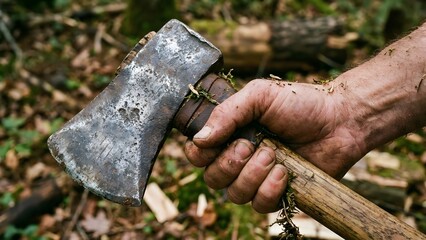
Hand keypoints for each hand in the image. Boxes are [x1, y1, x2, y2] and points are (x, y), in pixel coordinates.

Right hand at [184, 78, 365, 212]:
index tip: (217, 143)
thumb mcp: (259, 96)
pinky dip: (269, 190)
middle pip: (213, 178)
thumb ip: (227, 113)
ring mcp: (258, 177)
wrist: (339, 120)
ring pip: (235, 195)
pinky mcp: (277, 193)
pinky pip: (259, 205)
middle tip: (252, 146)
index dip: (201, 155)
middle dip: (231, 164)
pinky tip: (284, 173)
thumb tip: (199, 139)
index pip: (198, 154)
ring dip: (252, 176)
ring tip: (274, 156)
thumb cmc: (300, 103)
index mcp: (231, 134)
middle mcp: (240, 158)